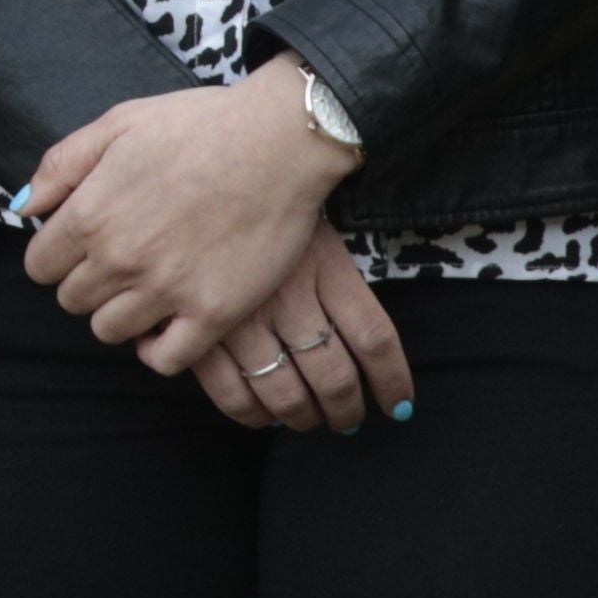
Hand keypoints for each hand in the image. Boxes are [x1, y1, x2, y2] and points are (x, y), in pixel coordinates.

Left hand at [18, 63, 350, 374]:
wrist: (279, 141)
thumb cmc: (200, 125)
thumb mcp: (118, 123)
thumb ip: (61, 166)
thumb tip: (24, 208)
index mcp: (90, 214)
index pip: (39, 266)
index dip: (56, 256)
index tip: (82, 245)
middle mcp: (120, 259)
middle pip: (72, 300)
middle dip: (88, 281)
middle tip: (121, 260)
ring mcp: (165, 291)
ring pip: (109, 331)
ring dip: (120, 313)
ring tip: (145, 287)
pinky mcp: (212, 313)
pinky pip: (163, 359)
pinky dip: (157, 348)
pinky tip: (167, 323)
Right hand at [188, 229, 410, 437]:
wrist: (201, 179)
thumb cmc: (265, 211)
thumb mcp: (316, 233)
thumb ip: (339, 287)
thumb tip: (365, 354)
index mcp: (325, 265)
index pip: (374, 339)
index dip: (392, 381)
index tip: (398, 405)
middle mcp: (288, 294)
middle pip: (334, 376)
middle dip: (346, 409)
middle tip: (347, 418)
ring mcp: (241, 316)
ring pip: (286, 394)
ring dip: (304, 417)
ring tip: (309, 418)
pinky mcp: (199, 329)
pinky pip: (232, 393)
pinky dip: (252, 414)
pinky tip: (263, 413)